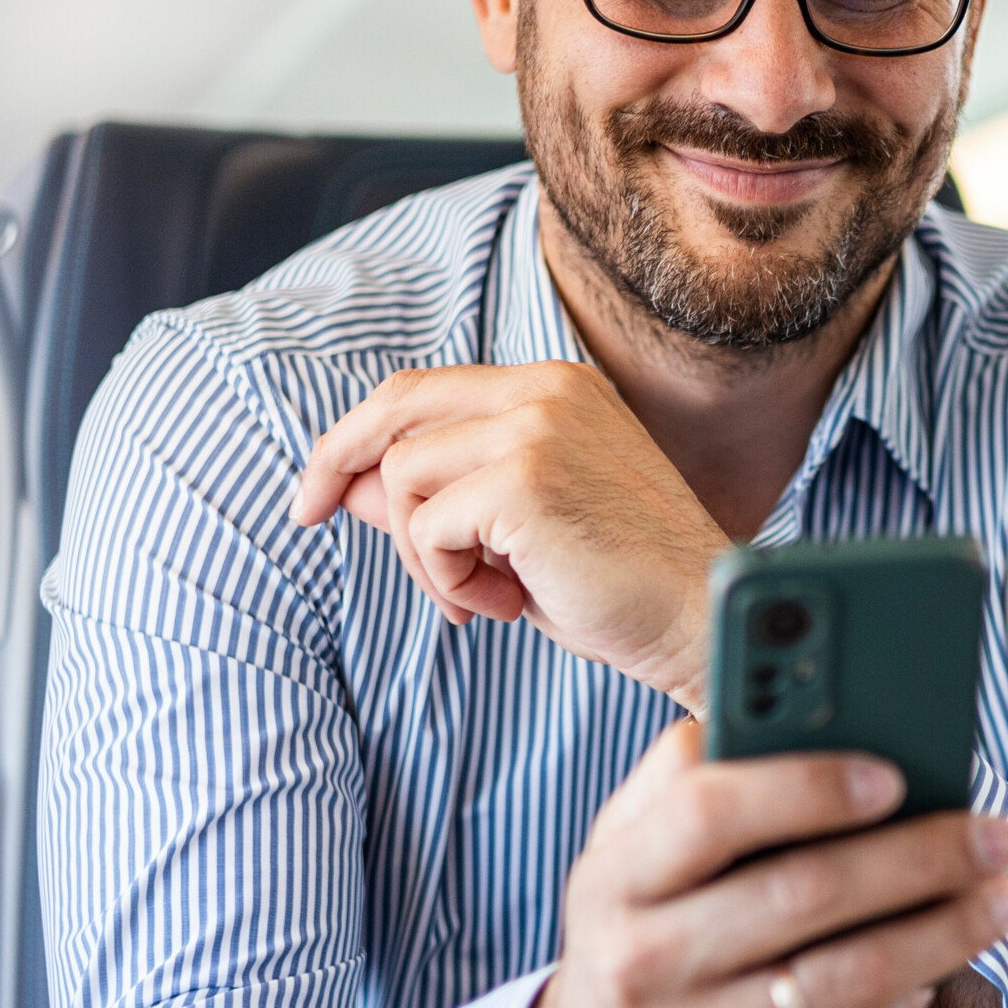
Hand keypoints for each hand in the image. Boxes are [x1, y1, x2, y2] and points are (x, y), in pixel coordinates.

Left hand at [290, 362, 727, 710]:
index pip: (423, 391)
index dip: (357, 436)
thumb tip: (351, 487)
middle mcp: (544, 391)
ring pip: (404, 479)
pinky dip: (449, 581)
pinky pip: (425, 529)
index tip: (321, 489)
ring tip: (489, 595)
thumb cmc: (621, 588)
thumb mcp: (516, 536)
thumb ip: (442, 499)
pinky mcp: (523, 480)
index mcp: (555, 388)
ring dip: (426, 556)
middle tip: (306, 515)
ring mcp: (536, 428)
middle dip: (336, 462)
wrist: (701, 620)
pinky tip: (507, 603)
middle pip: (394, 407)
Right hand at [521, 722, 1007, 1007]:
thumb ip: (681, 783)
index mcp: (616, 880)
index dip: (805, 786)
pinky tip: (944, 961)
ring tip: (1004, 897)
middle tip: (994, 833)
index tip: (891, 774)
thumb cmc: (632, 949)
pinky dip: (912, 996)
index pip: (708, 812)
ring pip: (848, 976)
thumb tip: (776, 714)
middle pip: (803, 891)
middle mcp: (646, 963)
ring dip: (945, 930)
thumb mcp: (622, 863)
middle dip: (919, 855)